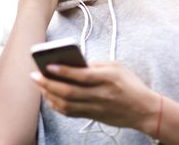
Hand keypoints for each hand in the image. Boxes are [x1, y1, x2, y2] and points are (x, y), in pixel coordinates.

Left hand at [30, 61, 159, 131]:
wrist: (144, 110)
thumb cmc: (131, 85)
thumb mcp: (117, 67)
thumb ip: (97, 64)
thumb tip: (75, 63)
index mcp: (108, 78)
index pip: (82, 76)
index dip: (63, 71)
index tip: (48, 65)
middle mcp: (101, 94)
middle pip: (69, 92)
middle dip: (48, 84)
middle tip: (34, 76)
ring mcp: (96, 107)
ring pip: (66, 104)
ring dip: (49, 95)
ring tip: (40, 85)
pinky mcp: (93, 116)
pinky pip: (70, 112)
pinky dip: (57, 105)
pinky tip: (50, 97)